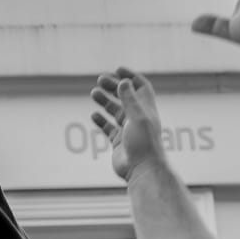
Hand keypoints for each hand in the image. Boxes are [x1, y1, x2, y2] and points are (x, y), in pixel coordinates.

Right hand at [89, 67, 166, 182]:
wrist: (142, 169)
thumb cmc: (143, 143)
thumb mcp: (137, 117)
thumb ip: (129, 99)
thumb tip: (122, 81)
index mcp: (146, 109)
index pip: (140, 87)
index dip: (130, 76)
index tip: (116, 69)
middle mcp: (138, 118)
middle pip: (125, 97)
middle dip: (113, 87)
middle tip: (99, 80)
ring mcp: (128, 130)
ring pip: (115, 111)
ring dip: (105, 101)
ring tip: (93, 93)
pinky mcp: (119, 142)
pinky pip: (108, 128)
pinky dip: (101, 120)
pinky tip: (94, 116)